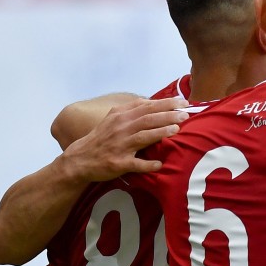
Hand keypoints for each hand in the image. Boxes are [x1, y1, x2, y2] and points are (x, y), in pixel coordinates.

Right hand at [62, 97, 188, 181]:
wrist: (80, 158)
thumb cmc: (103, 138)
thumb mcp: (114, 119)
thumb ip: (132, 110)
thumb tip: (155, 102)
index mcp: (121, 116)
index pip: (146, 106)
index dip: (166, 103)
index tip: (183, 102)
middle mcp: (120, 128)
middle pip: (147, 119)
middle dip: (168, 115)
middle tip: (185, 114)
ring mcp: (120, 146)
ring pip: (143, 136)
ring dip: (160, 132)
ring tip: (176, 129)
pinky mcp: (119, 163)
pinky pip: (136, 163)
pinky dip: (148, 164)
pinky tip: (159, 164)